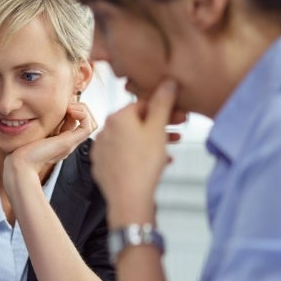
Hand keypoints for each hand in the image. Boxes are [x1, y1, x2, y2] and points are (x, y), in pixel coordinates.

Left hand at [4, 102, 97, 190]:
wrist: (21, 163)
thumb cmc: (24, 149)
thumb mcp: (38, 131)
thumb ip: (46, 123)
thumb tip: (54, 109)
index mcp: (63, 140)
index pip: (81, 122)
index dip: (76, 109)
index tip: (64, 104)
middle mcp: (70, 142)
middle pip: (89, 122)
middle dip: (82, 107)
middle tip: (68, 103)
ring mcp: (71, 143)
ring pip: (92, 124)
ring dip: (83, 110)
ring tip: (69, 107)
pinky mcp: (69, 142)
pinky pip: (88, 127)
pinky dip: (83, 114)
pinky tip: (70, 110)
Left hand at [90, 80, 179, 225]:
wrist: (129, 198)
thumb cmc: (143, 164)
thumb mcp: (158, 129)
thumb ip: (163, 103)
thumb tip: (166, 82)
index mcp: (116, 118)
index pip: (142, 104)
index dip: (164, 109)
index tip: (179, 115)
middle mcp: (104, 131)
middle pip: (136, 122)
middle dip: (160, 125)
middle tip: (179, 130)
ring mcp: (101, 150)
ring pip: (132, 140)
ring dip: (153, 141)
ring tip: (170, 148)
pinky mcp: (103, 167)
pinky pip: (125, 156)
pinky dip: (141, 155)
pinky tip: (157, 163)